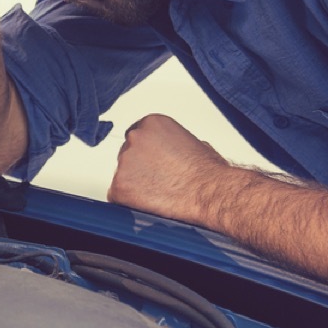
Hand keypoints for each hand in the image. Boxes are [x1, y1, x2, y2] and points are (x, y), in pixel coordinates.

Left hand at [107, 114, 232, 224]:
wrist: (209, 193)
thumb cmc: (207, 172)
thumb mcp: (193, 143)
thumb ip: (172, 143)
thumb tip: (170, 152)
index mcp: (151, 123)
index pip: (137, 137)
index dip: (146, 155)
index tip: (153, 166)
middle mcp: (134, 138)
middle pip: (127, 156)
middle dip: (139, 170)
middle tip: (159, 183)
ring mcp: (124, 162)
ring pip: (123, 177)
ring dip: (135, 186)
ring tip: (160, 194)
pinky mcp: (119, 187)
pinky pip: (118, 197)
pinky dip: (130, 203)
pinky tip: (151, 204)